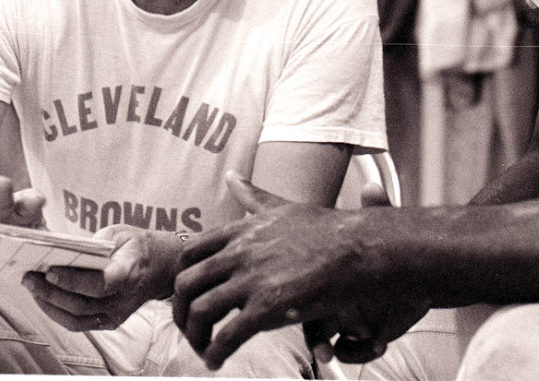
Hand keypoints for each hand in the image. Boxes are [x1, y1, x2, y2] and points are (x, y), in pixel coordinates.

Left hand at [20, 224, 183, 331]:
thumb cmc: (135, 245)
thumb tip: (61, 251)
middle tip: (29, 277)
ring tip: (31, 287)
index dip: (73, 280)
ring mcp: (117, 314)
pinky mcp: (110, 322)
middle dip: (50, 292)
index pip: (101, 283)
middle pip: (82, 303)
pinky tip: (44, 298)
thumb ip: (94, 243)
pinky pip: (79, 324)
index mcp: (130, 271)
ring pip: (76, 318)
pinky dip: (57, 313)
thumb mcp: (119, 233)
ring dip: (49, 304)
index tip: (50, 270)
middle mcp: (124, 298)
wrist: (161, 266)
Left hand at [172, 172, 423, 370]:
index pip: (189, 252)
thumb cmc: (327, 230)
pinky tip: (218, 361)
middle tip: (189, 328)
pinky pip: (227, 336)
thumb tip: (232, 177)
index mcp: (240, 231)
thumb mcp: (283, 207)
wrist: (358, 249)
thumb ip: (254, 196)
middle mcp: (239, 253)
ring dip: (194, 337)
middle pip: (185, 284)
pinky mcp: (267, 307)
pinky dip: (215, 353)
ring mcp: (251, 280)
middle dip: (180, 311)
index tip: (188, 294)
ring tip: (203, 349)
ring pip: (200, 312)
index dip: (182, 277)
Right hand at [303, 181, 429, 365]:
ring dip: (334, 348)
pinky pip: (354, 349)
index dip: (296, 299)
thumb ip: (377, 211)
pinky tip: (377, 344)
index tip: (301, 309)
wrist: (416, 269)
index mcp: (322, 271)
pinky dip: (362, 350)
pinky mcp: (365, 334)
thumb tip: (373, 188)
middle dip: (313, 337)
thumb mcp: (381, 228)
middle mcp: (329, 297)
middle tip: (322, 348)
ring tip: (351, 348)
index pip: (298, 286)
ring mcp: (346, 318)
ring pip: (326, 340)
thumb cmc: (388, 247)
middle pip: (307, 320)